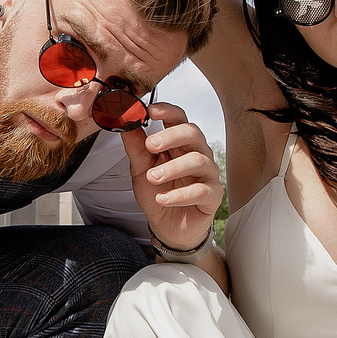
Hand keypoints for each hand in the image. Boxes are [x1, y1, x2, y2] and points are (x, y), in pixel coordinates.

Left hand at [122, 100, 221, 250]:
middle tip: (150, 145)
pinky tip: (163, 199)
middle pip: (193, 133)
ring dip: (172, 168)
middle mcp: (198, 153)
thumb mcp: (140, 168)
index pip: (179, 119)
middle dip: (171, 136)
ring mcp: (208, 174)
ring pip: (198, 161)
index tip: (150, 111)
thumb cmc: (158, 193)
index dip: (167, 111)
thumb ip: (135, 146)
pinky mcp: (213, 196)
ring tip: (152, 178)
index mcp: (180, 143)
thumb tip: (124, 120)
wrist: (167, 226)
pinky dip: (180, 195)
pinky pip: (202, 191)